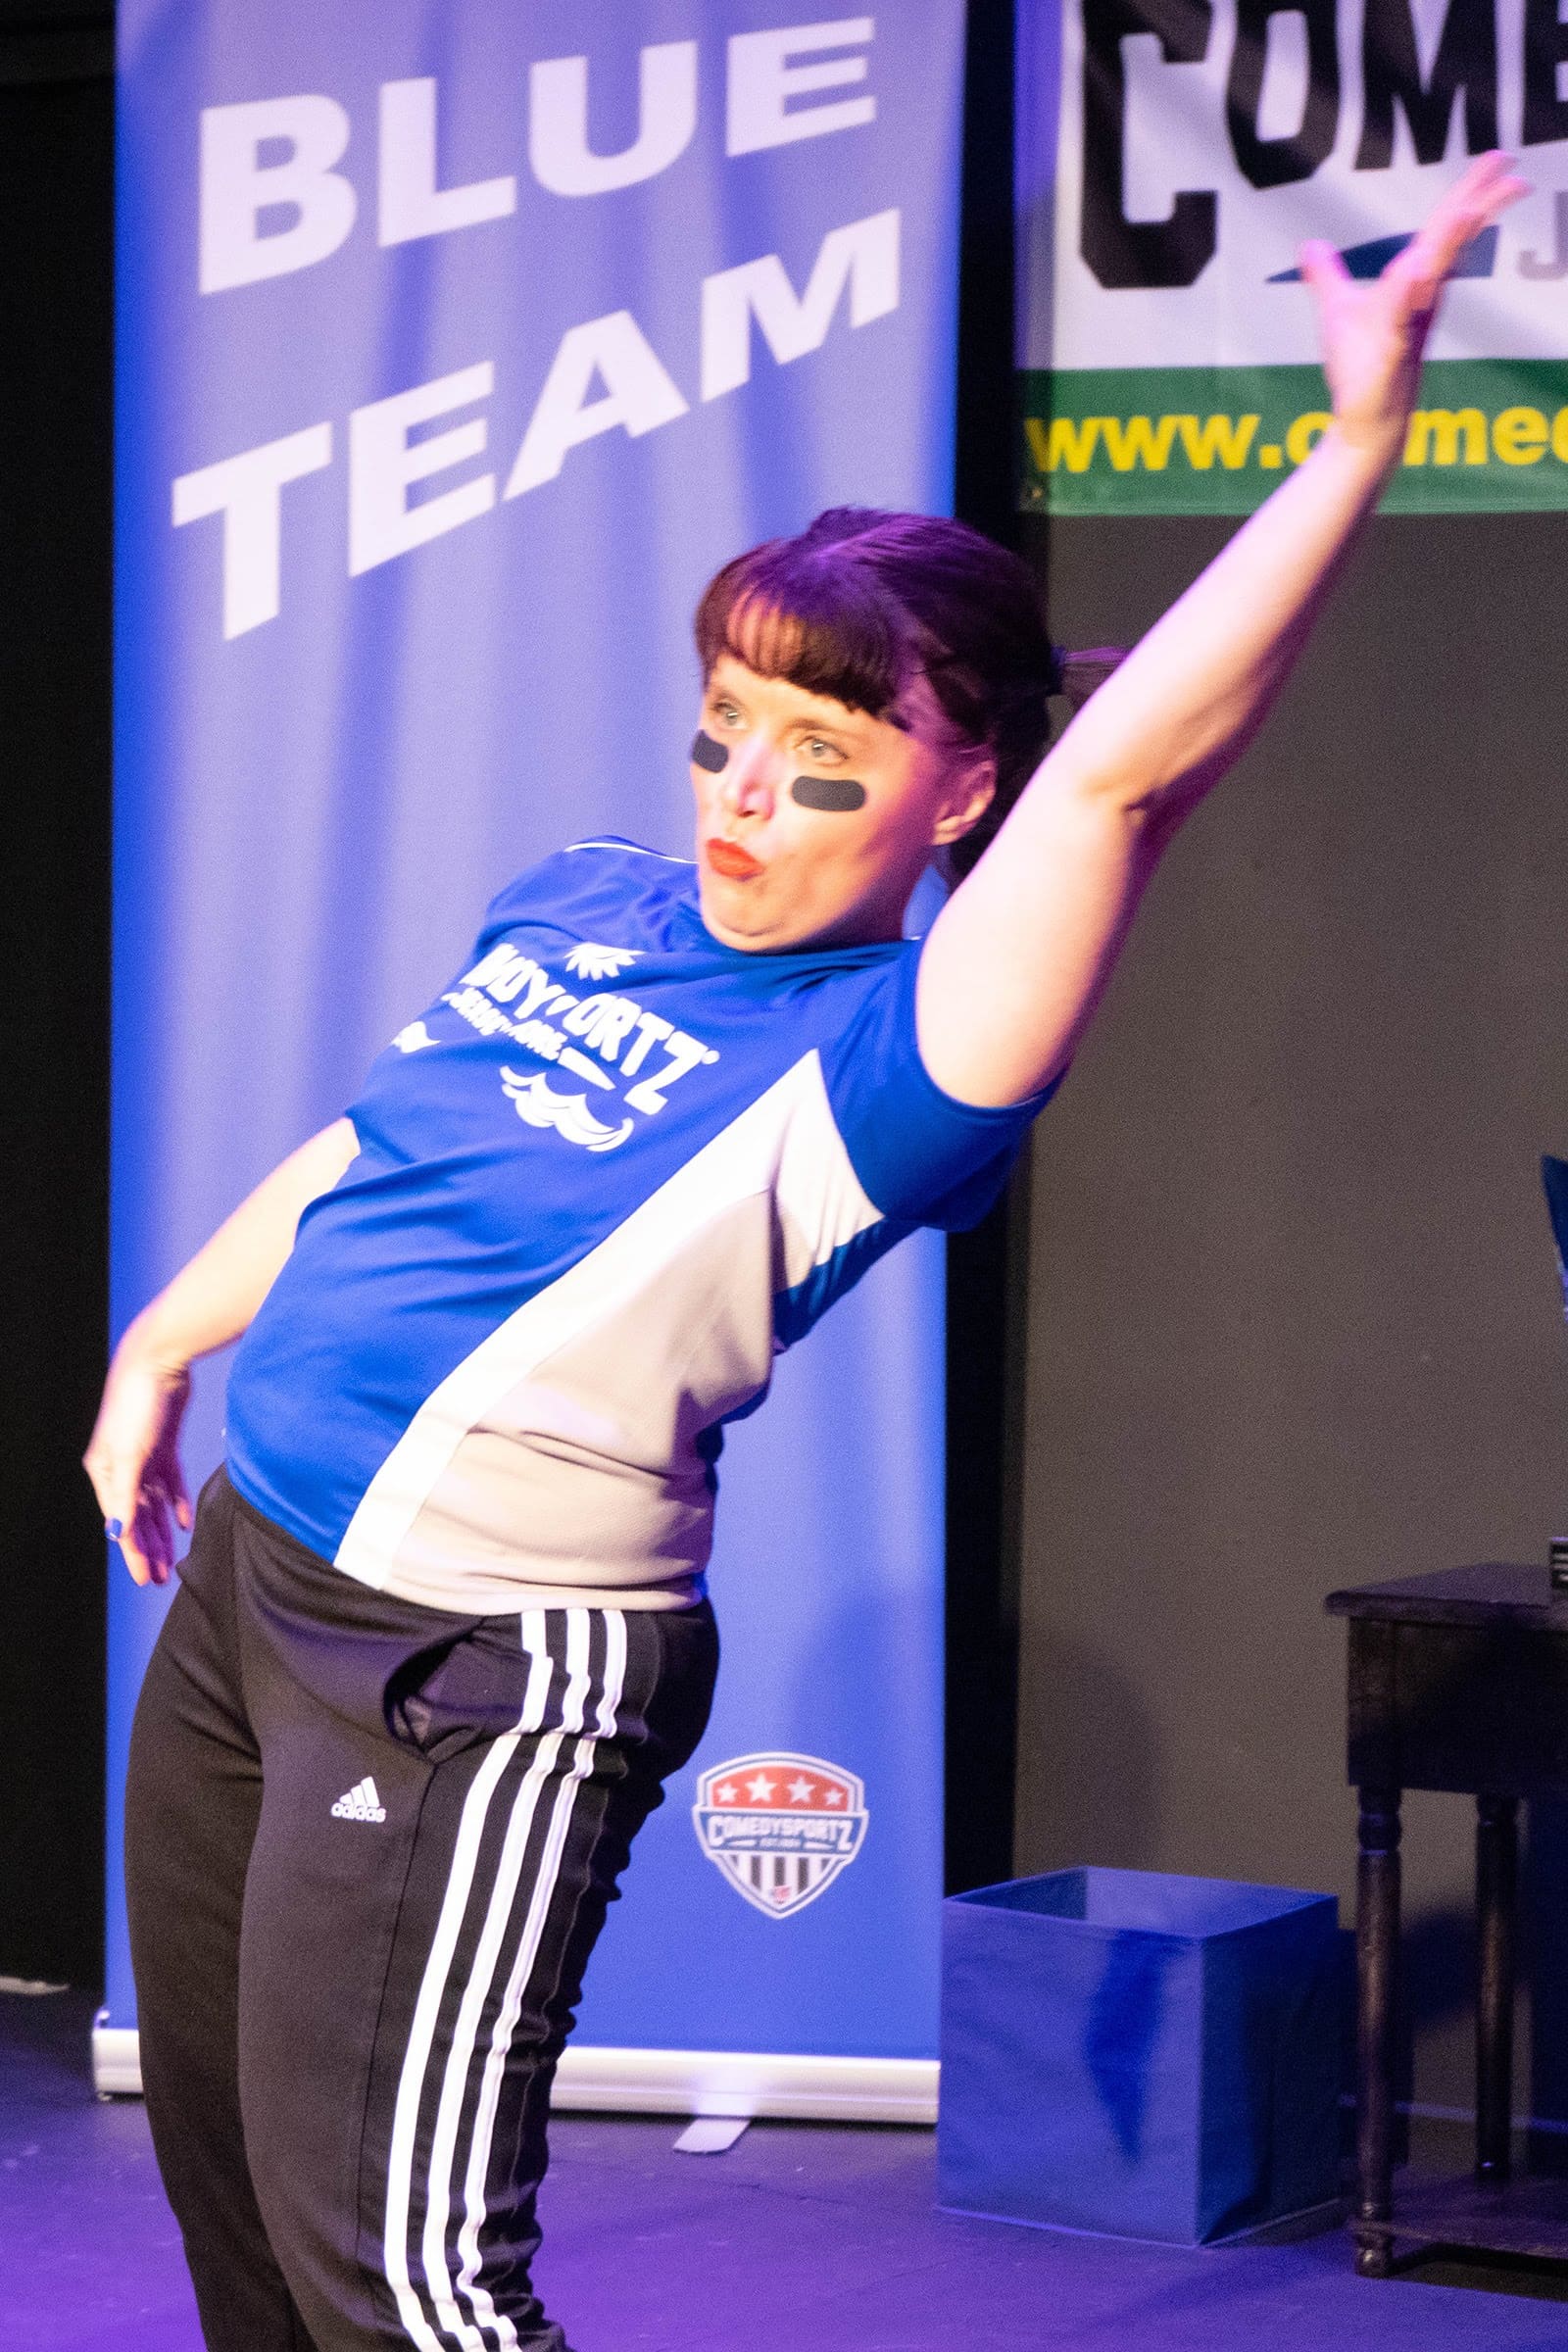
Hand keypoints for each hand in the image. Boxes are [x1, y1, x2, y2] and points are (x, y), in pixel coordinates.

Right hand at [83, 1342, 192, 1586]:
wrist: (160, 1361)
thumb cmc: (138, 1404)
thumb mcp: (130, 1453)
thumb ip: (125, 1495)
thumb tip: (118, 1531)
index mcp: (105, 1472)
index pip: (121, 1522)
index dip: (133, 1553)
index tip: (145, 1579)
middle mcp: (121, 1467)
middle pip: (136, 1517)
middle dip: (147, 1549)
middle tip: (159, 1579)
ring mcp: (143, 1456)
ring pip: (153, 1504)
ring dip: (162, 1532)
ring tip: (170, 1558)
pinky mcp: (164, 1445)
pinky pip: (170, 1483)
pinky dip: (177, 1503)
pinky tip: (184, 1524)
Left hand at [1301, 152, 1527, 459]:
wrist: (1363, 420)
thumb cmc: (1360, 369)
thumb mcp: (1337, 311)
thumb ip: (1327, 276)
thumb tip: (1310, 246)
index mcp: (1413, 281)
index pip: (1443, 228)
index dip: (1470, 192)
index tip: (1499, 159)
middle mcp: (1422, 298)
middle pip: (1450, 242)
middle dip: (1478, 203)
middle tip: (1510, 169)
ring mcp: (1411, 325)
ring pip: (1434, 277)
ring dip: (1448, 245)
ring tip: (1465, 210)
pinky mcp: (1393, 355)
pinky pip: (1403, 322)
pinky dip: (1408, 298)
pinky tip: (1415, 272)